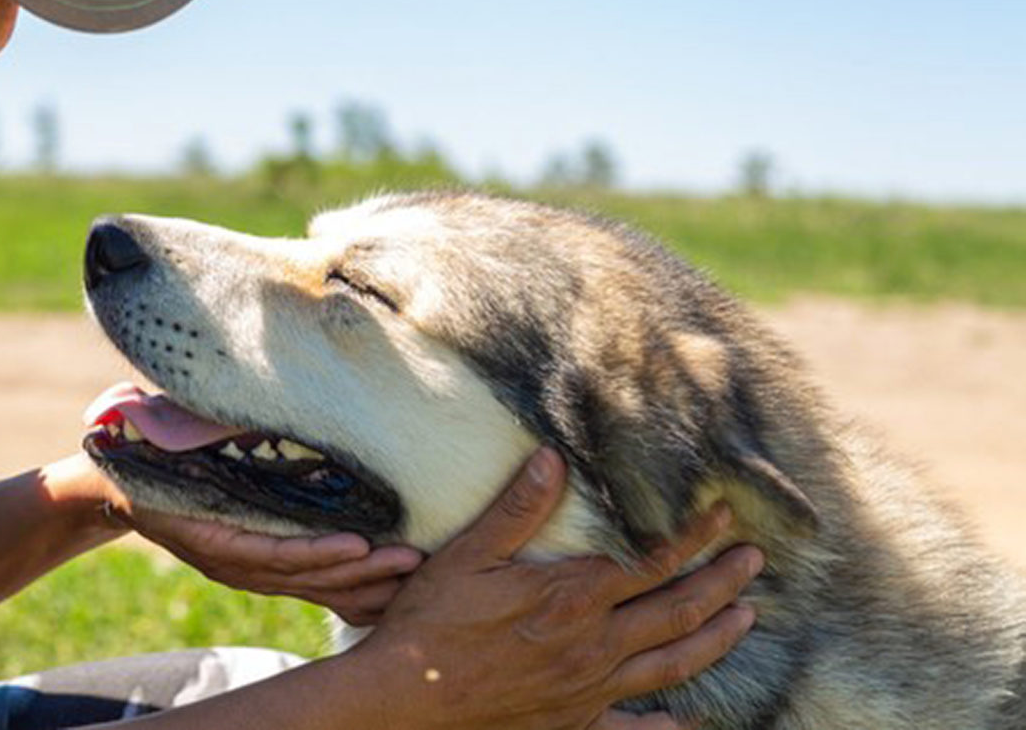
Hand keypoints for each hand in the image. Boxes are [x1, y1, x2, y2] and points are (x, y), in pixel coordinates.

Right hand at [84, 459, 421, 624]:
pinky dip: (349, 591)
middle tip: (410, 561)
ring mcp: (247, 572)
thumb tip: (228, 397)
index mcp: (212, 535)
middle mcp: (233, 563)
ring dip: (365, 584)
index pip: (272, 553)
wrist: (122, 488)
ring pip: (313, 589)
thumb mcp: (168, 439)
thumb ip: (200, 427)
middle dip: (360, 573)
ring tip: (412, 573)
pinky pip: (311, 588)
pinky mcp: (261, 571)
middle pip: (304, 578)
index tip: (357, 544)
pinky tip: (387, 591)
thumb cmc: (152, 454)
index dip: (315, 552)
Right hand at [354, 448, 762, 729]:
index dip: (693, 534)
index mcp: (572, 595)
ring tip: (746, 618)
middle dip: (721, 581)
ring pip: (672, 663)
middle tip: (754, 560)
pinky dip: (668, 727)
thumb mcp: (467, 556)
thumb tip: (552, 459)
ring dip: (715, 639)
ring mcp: (589, 689)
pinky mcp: (573, 723)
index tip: (725, 512)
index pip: (651, 558)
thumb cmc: (431, 625)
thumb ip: (516, 510)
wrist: (407, 701)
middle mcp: (594, 643)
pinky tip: (692, 724)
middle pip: (676, 608)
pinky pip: (634, 729)